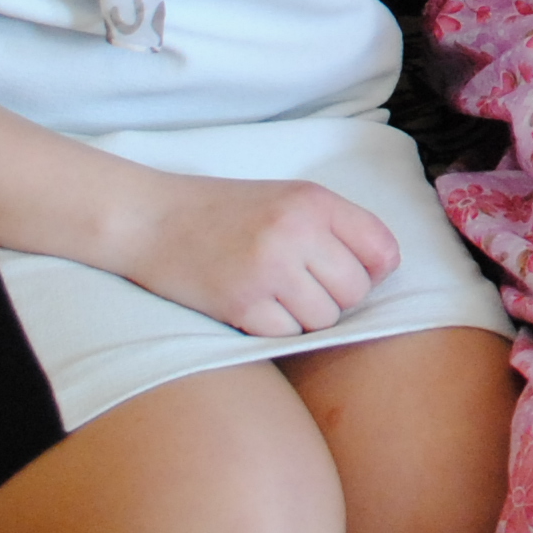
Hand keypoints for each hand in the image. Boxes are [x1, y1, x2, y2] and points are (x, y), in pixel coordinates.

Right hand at [113, 170, 402, 338]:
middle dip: (337, 296)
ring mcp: (269, 270)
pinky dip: (276, 328)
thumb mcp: (285, 198)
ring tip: (277, 293)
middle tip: (305, 284)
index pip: (382, 249)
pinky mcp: (241, 304)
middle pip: (356, 291)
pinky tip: (254, 305)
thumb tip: (383, 270)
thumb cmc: (222, 210)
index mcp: (313, 201)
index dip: (376, 270)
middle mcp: (297, 232)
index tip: (355, 273)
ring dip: (306, 315)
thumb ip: (334, 226)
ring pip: (324, 318)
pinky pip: (288, 335)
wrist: (149, 219)